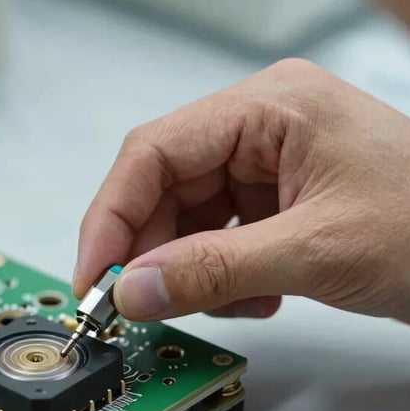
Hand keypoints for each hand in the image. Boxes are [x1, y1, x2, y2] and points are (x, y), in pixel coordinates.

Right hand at [74, 59, 409, 326]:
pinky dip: (223, 274)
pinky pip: (219, 237)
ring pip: (189, 218)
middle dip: (151, 250)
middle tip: (141, 304)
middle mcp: (261, 127)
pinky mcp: (278, 201)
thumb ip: (213, 271)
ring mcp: (269, 164)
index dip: (112, 215)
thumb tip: (133, 290)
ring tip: (231, 300)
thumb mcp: (316, 252)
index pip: (155, 152)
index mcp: (268, 107)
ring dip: (192, 268)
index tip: (93, 274)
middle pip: (165, 186)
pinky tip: (260, 295)